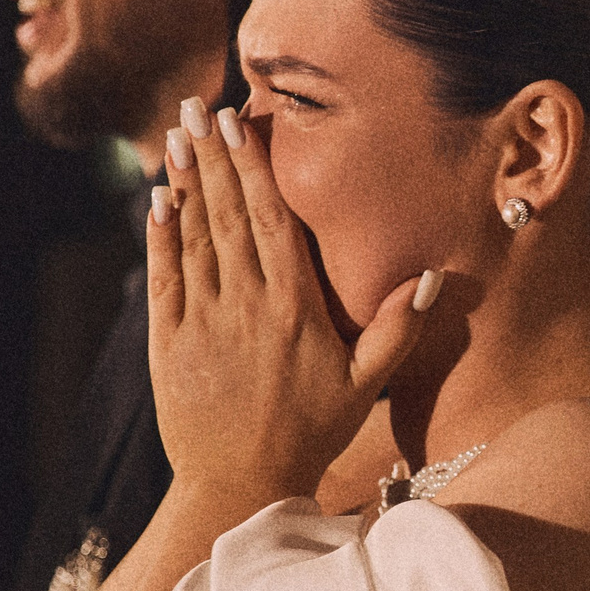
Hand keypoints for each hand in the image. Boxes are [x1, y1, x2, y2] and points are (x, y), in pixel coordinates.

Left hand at [148, 98, 440, 506]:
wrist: (240, 484)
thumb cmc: (312, 433)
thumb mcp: (366, 385)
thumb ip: (398, 329)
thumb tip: (431, 276)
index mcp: (295, 309)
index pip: (272, 220)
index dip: (253, 166)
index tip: (240, 122)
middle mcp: (245, 305)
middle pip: (228, 214)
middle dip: (212, 155)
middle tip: (198, 106)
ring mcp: (202, 320)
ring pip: (193, 235)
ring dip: (184, 181)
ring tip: (176, 134)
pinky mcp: (168, 342)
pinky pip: (164, 275)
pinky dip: (160, 233)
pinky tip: (158, 198)